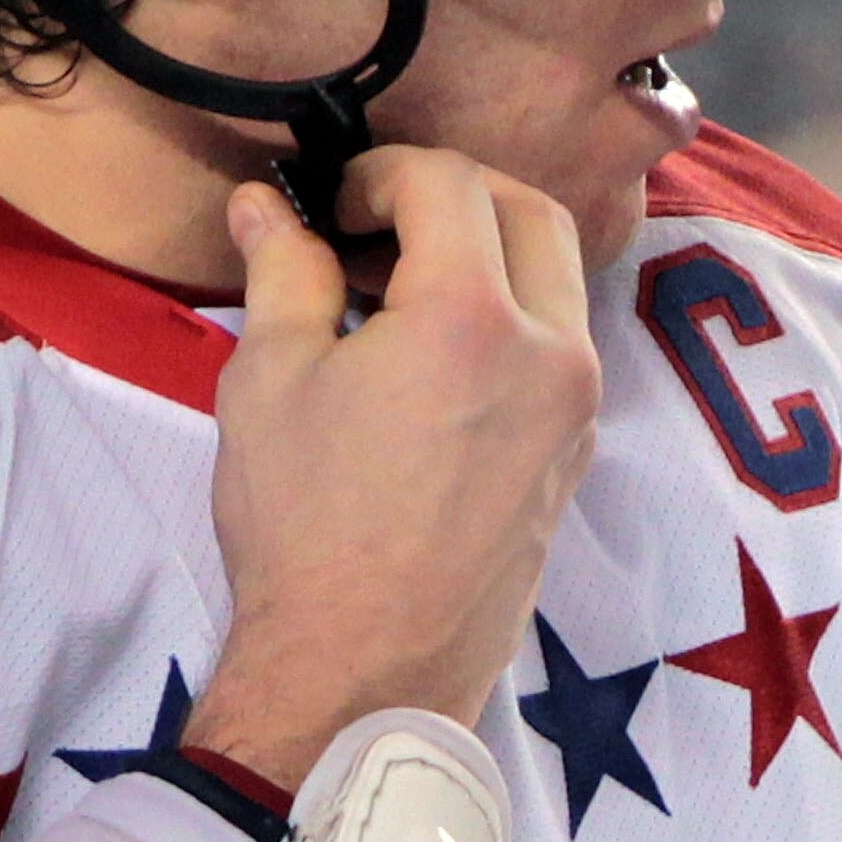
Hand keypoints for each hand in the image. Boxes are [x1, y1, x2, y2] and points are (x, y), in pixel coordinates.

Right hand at [193, 145, 601, 791]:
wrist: (364, 667)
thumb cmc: (306, 531)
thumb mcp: (269, 380)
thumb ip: (280, 272)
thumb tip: (265, 208)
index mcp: (472, 317)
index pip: (446, 184)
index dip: (380, 174)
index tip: (331, 205)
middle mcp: (550, 353)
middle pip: (529, 214)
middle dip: (454, 195)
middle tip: (377, 224)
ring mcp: (576, 410)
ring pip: (559, 280)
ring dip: (492, 255)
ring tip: (401, 290)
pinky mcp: (575, 457)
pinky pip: (563, 349)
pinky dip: (514, 318)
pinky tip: (436, 354)